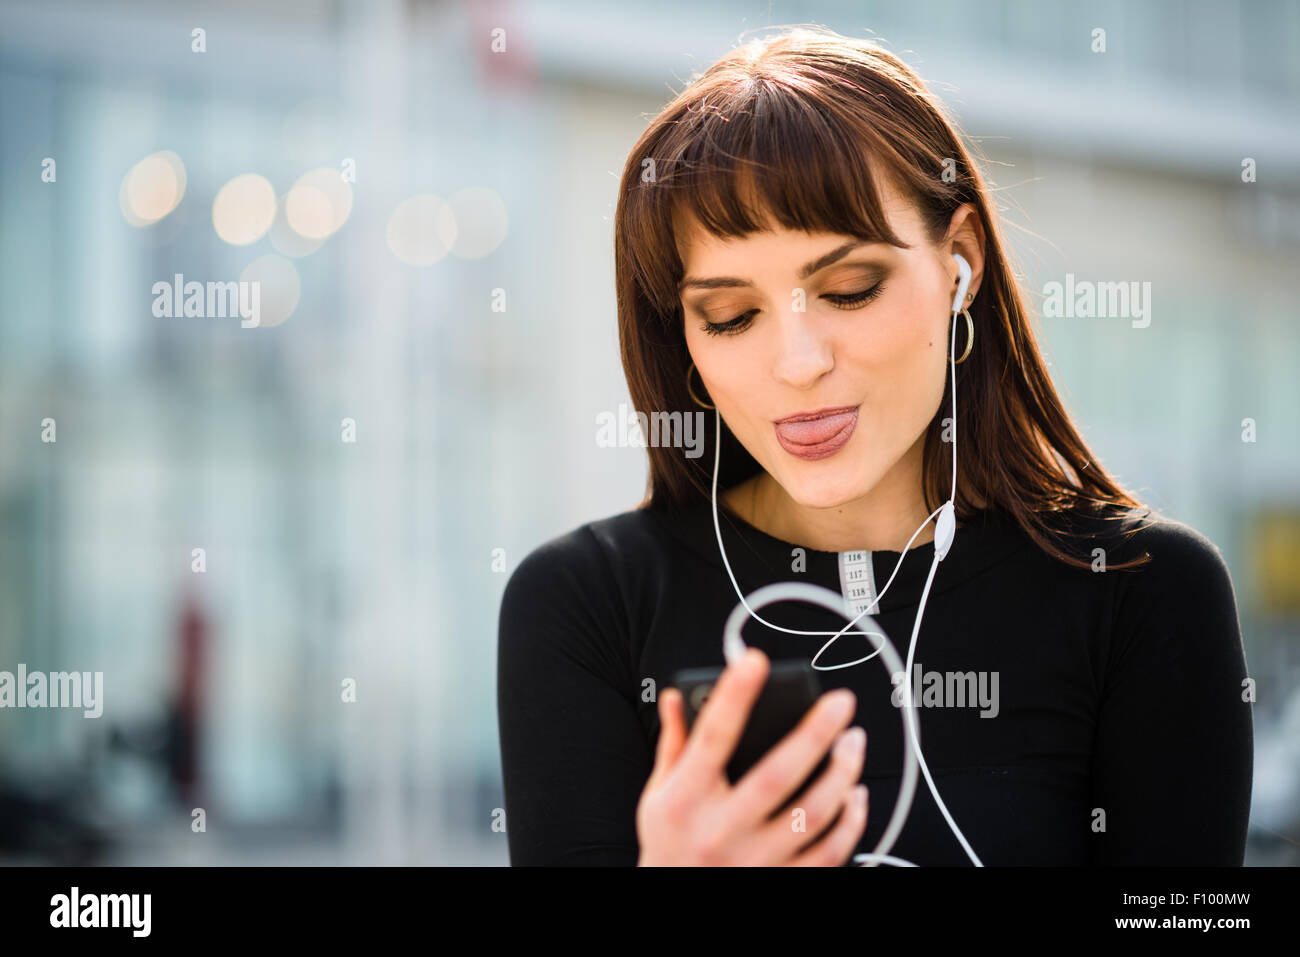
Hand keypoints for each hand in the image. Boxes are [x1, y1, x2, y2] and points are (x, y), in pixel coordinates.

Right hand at [636, 647, 868, 865]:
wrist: (676, 906)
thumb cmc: (670, 843)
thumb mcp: (657, 794)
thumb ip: (673, 744)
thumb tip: (676, 696)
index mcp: (685, 800)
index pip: (712, 738)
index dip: (734, 696)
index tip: (754, 661)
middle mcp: (720, 832)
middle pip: (776, 776)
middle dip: (814, 734)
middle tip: (840, 702)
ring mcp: (753, 861)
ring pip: (811, 815)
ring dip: (841, 774)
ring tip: (854, 740)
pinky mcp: (779, 880)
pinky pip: (827, 854)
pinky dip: (849, 823)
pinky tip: (855, 794)